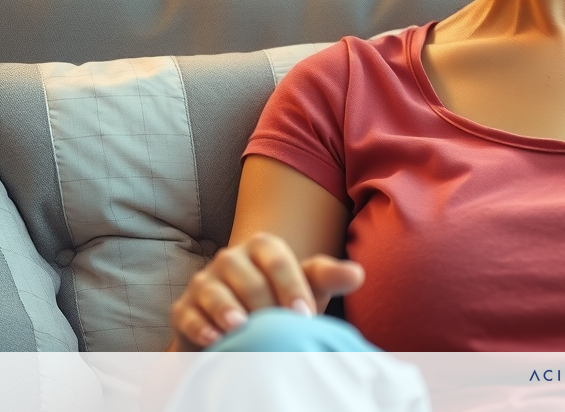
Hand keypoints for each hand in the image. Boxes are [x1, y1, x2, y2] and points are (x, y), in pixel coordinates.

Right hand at [168, 232, 364, 350]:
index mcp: (264, 247)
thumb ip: (331, 277)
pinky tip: (216, 341)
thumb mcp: (309, 287)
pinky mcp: (184, 307)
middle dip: (265, 305)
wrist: (242, 324)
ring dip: (229, 312)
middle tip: (279, 330)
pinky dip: (202, 328)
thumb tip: (358, 274)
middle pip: (248, 279)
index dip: (292, 287)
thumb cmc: (282, 300)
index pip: (279, 261)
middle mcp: (231, 258)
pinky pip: (191, 315)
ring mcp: (204, 281)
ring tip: (243, 328)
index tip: (304, 315)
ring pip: (215, 292)